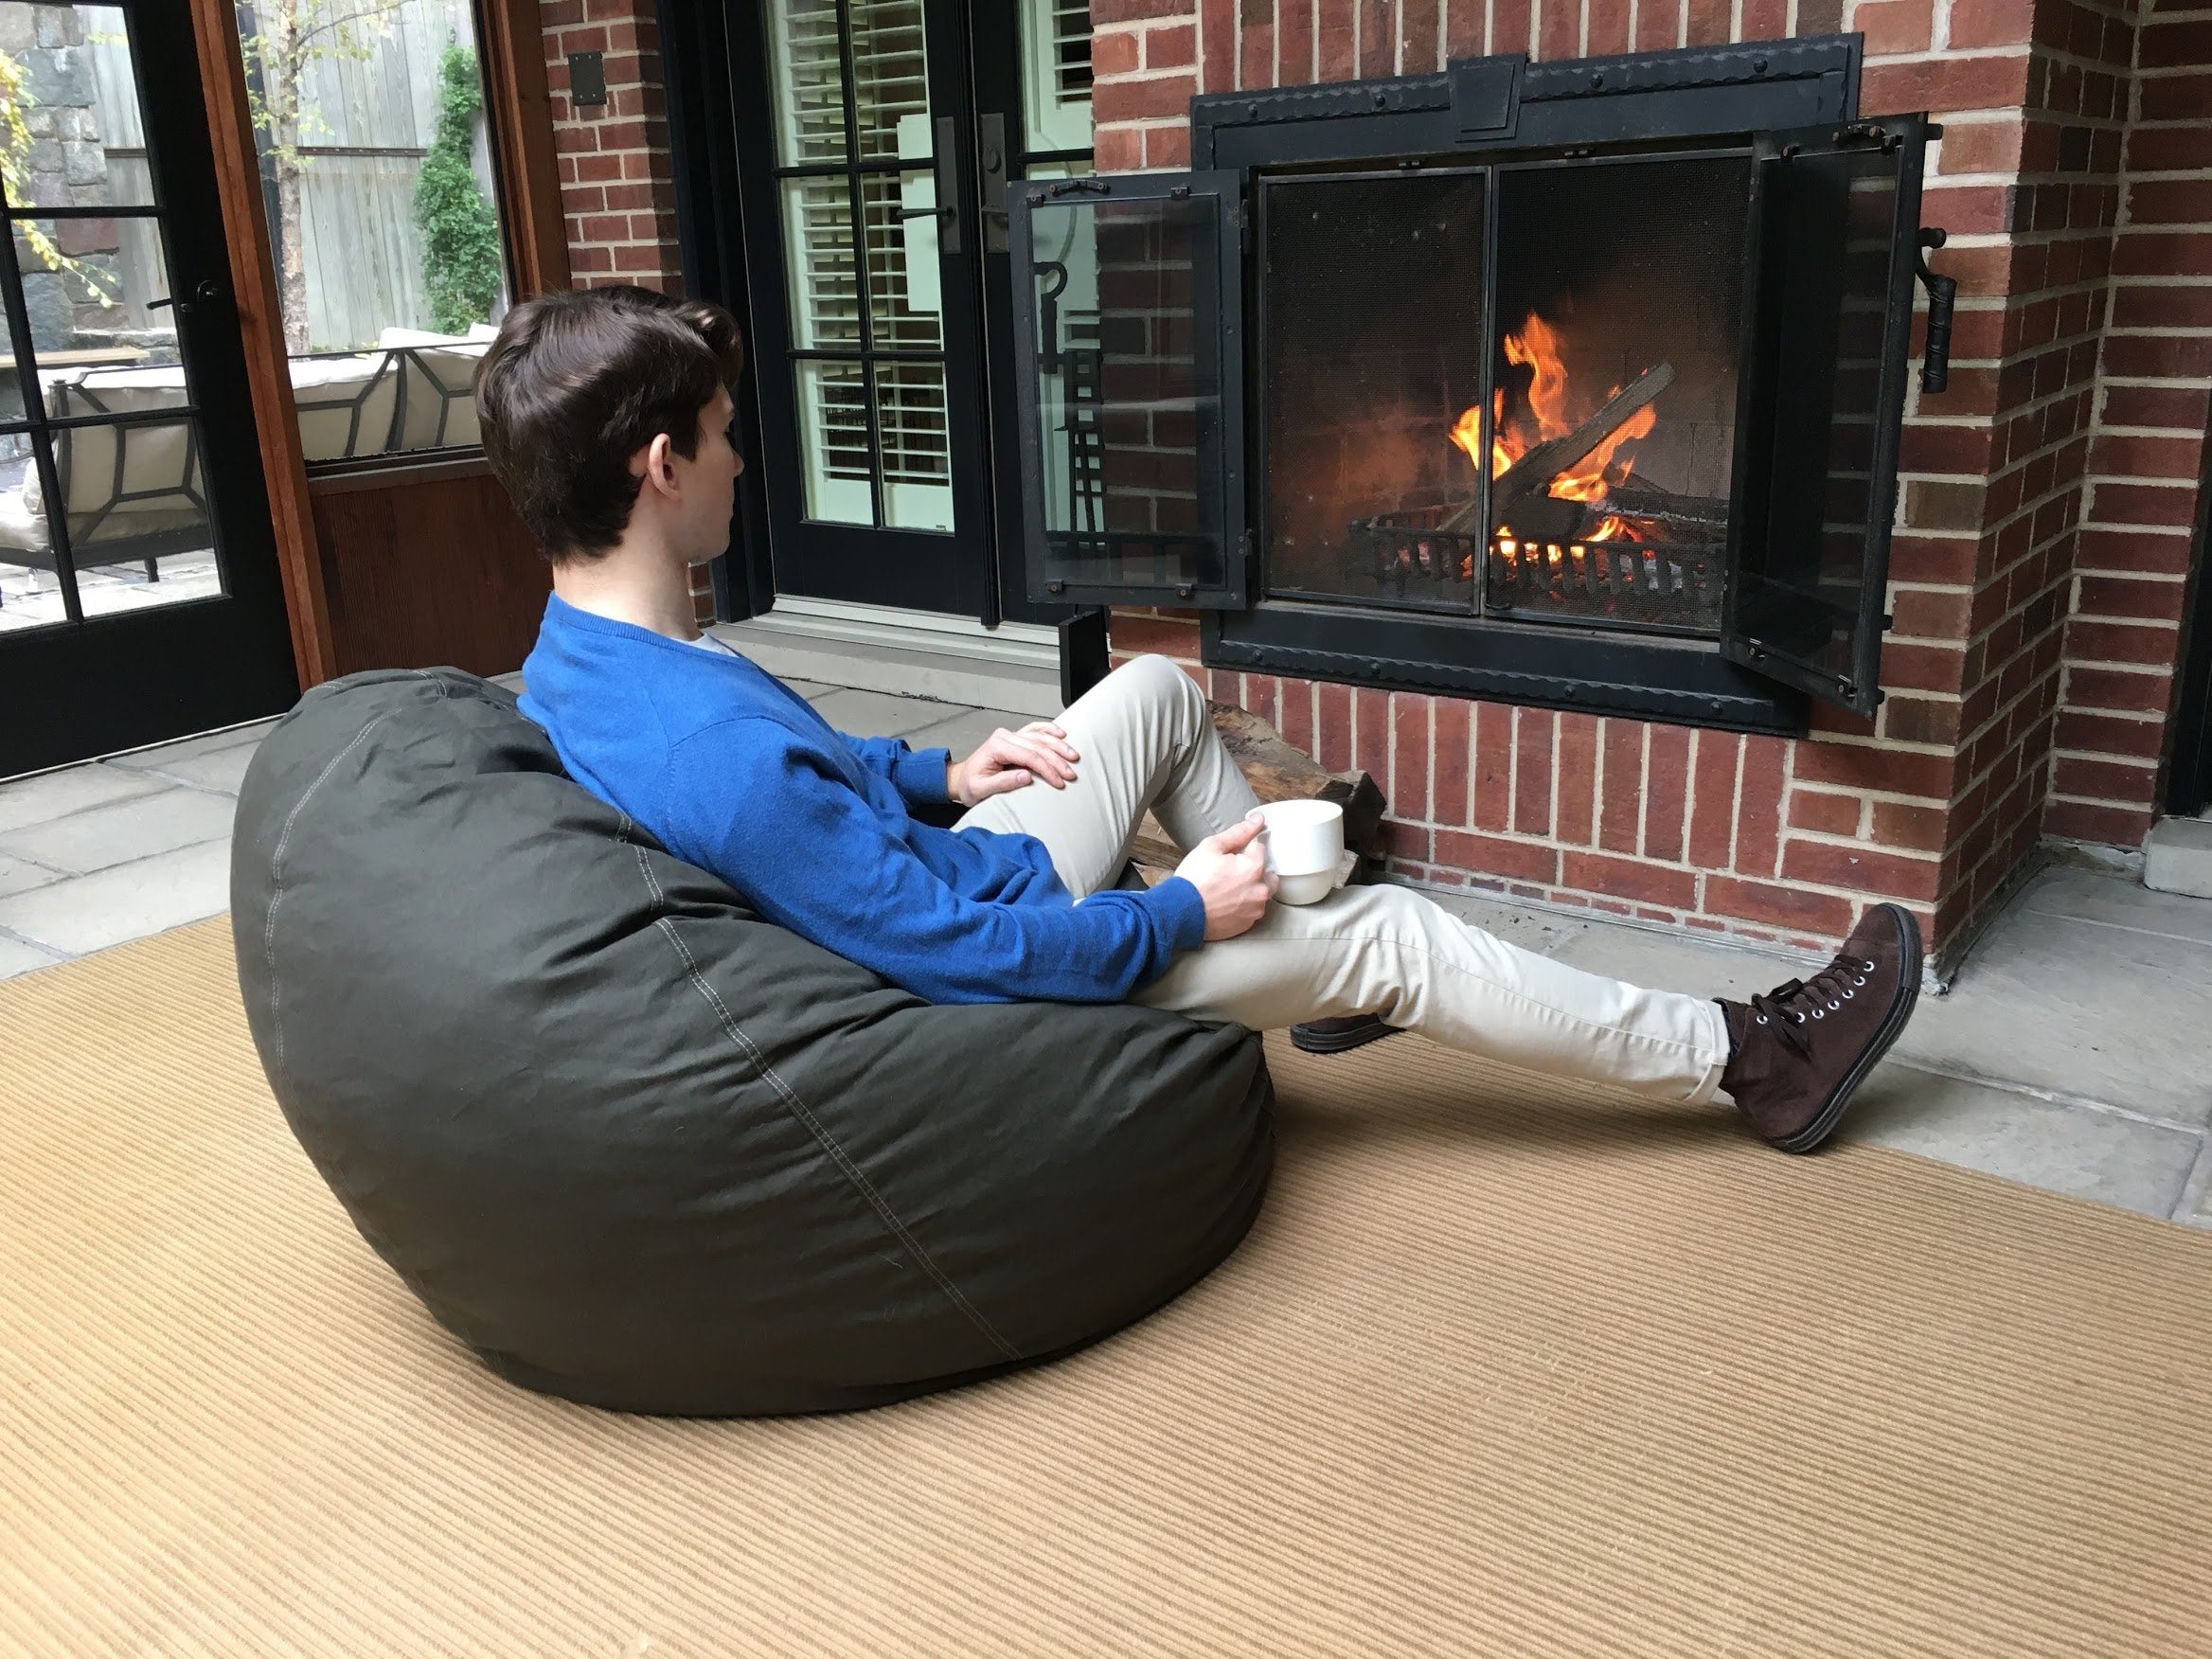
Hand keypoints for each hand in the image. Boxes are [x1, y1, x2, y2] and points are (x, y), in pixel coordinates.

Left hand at [946, 721, 1079, 806]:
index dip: (1046, 769)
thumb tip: (1026, 777)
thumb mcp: (981, 789)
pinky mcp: (1016, 738)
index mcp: (996, 746)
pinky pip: (1035, 730)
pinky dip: (1049, 730)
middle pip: (1037, 746)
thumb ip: (1002, 782)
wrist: (961, 779)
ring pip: (1040, 737)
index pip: (1028, 756)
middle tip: (1071, 774)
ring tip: (1074, 756)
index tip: (1059, 781)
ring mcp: (1011, 735)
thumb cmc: (970, 785)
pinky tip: (1062, 733)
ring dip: (1059, 746)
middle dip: (1057, 760)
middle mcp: (1004, 737)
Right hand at [1173, 818, 1275, 941]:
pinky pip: (1252, 909)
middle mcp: (1261, 890)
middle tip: (1230, 873)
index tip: (1230, 856)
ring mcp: (1255, 909)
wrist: (1180, 913)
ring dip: (1250, 889)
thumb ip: (1239, 832)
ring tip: (1226, 890)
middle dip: (1254, 870)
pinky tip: (1226, 903)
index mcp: (1255, 868)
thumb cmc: (1194, 879)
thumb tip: (1258, 820)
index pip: (1260, 848)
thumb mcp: (1211, 847)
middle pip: (1267, 873)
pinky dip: (1243, 905)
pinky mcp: (1248, 924)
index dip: (1243, 849)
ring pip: (1261, 892)